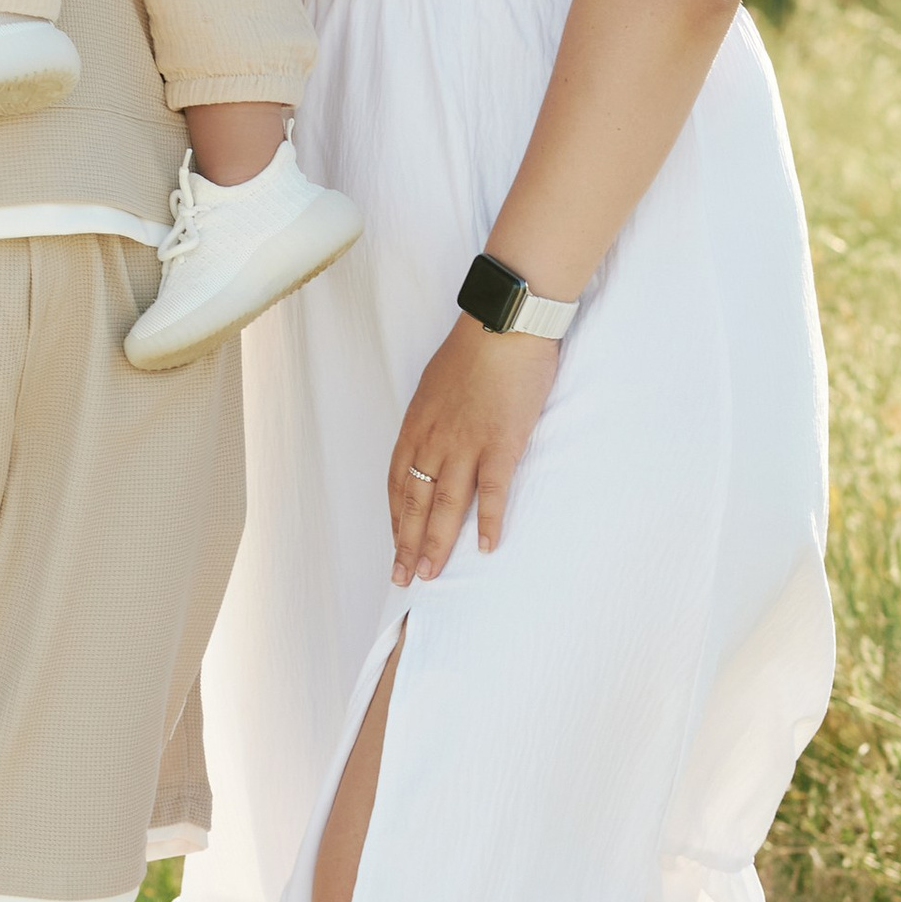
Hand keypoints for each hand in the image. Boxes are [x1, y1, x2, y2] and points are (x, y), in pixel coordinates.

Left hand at [388, 318, 561, 580]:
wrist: (503, 324)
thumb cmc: (473, 348)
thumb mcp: (435, 384)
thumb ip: (431, 418)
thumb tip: (433, 440)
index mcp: (416, 425)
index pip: (398, 481)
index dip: (396, 517)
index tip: (396, 542)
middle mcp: (434, 440)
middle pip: (414, 501)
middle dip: (406, 543)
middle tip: (403, 577)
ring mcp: (466, 444)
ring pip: (445, 504)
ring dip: (436, 543)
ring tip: (430, 574)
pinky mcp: (500, 444)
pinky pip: (491, 492)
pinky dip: (488, 522)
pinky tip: (486, 547)